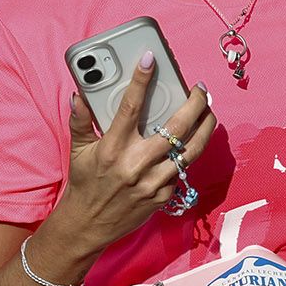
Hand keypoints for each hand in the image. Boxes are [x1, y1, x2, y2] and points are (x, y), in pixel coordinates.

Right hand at [59, 51, 216, 253]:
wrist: (88, 226)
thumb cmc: (84, 184)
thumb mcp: (77, 150)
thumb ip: (80, 121)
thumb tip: (79, 95)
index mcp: (113, 147)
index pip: (131, 106)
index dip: (142, 80)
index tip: (151, 59)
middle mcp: (136, 163)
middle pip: (176, 127)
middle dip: (194, 103)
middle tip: (199, 89)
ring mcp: (153, 181)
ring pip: (190, 150)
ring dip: (204, 128)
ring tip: (209, 112)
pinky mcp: (163, 196)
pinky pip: (181, 171)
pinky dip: (187, 155)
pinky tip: (191, 143)